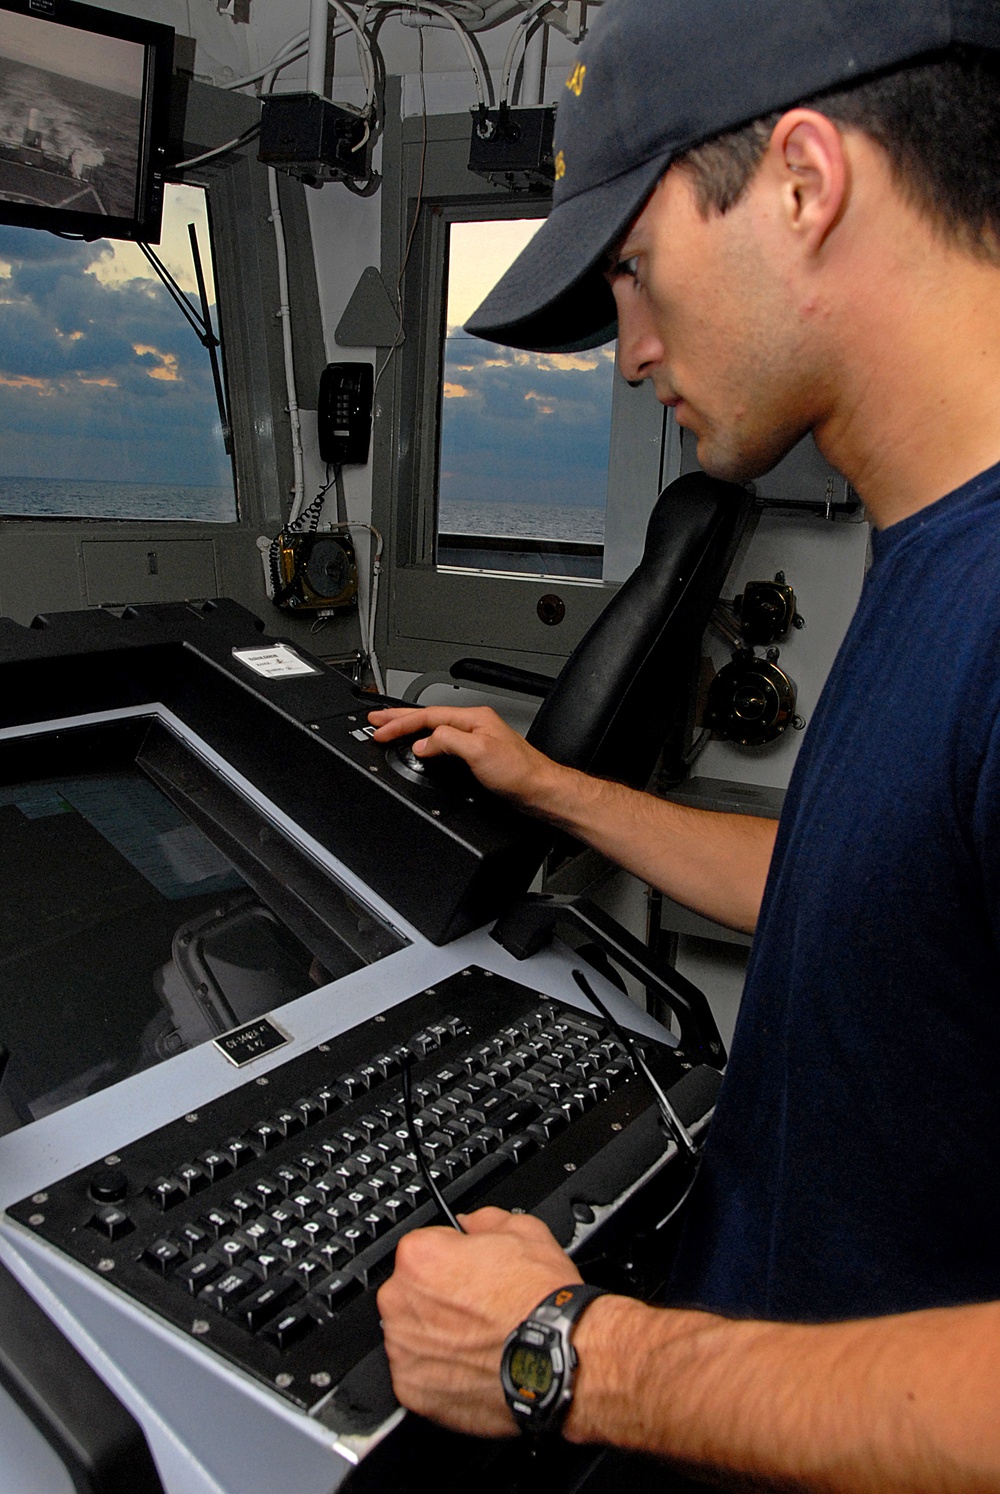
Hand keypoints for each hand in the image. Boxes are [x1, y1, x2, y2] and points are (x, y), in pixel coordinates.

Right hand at [367, 704, 566, 810]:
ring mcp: (475, 740)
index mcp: (473, 718)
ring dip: (410, 730)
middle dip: (399, 719)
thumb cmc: (520, 772)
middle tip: (375, 720)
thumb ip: (447, 742)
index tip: (379, 729)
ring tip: (390, 729)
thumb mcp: (478, 751)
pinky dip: (424, 744)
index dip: (400, 723)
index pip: (427, 716)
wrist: (540, 791)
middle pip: (428, 718)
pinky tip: (419, 749)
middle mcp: (474, 726)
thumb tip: (423, 744)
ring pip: (434, 730)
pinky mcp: (476, 757)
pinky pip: (442, 745)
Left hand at [377, 1207, 582, 1435]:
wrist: (558, 1360)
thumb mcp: (524, 1231)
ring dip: (436, 1336)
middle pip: (411, 1292)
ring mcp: (403, 1350)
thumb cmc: (541, 1302)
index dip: (451, 1258)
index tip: (470, 1271)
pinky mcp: (412, 1390)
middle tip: (477, 1307)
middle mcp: (401, 1303)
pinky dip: (439, 1373)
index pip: (422, 1248)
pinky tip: (472, 1365)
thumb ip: (484, 1220)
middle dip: (438, 1297)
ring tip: (478, 1339)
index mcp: (420, 1258)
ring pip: (412, 1334)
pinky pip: (418, 1373)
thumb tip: (471, 1223)